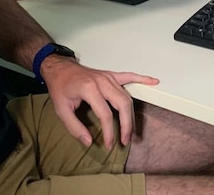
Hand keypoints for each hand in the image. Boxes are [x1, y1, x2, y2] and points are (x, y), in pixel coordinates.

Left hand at [39, 56, 158, 149]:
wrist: (60, 69)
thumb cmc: (60, 88)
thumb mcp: (61, 109)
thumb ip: (74, 127)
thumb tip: (89, 141)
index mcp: (90, 89)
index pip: (105, 114)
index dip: (109, 132)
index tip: (109, 144)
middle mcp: (102, 82)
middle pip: (122, 104)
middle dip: (126, 124)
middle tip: (125, 140)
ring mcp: (108, 77)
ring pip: (127, 96)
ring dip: (131, 114)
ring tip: (131, 131)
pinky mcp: (111, 75)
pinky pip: (130, 76)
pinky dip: (142, 79)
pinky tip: (154, 82)